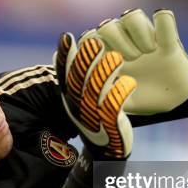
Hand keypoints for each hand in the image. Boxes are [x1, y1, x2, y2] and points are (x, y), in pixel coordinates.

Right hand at [54, 33, 135, 159]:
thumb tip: (58, 53)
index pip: (63, 75)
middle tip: (94, 40)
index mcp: (70, 99)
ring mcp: (93, 116)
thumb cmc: (94, 118)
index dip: (64, 56)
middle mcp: (78, 107)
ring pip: (96, 92)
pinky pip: (114, 107)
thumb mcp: (78, 99)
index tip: (66, 36)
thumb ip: (71, 78)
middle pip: (78, 81)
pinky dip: (121, 93)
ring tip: (116, 57)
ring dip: (105, 73)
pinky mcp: (110, 125)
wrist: (106, 151)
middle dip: (85, 60)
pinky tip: (129, 82)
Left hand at [79, 9, 187, 115]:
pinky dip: (163, 26)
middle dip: (116, 43)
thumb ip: (105, 96)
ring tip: (148, 52)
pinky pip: (163, 17)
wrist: (172, 102)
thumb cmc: (139, 99)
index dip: (93, 50)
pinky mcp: (168, 37)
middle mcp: (123, 41)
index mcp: (106, 55)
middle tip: (129, 61)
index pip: (88, 39)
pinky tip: (162, 45)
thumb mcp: (119, 103)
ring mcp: (144, 37)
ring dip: (137, 33)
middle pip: (106, 25)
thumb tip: (91, 85)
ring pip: (131, 15)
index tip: (105, 66)